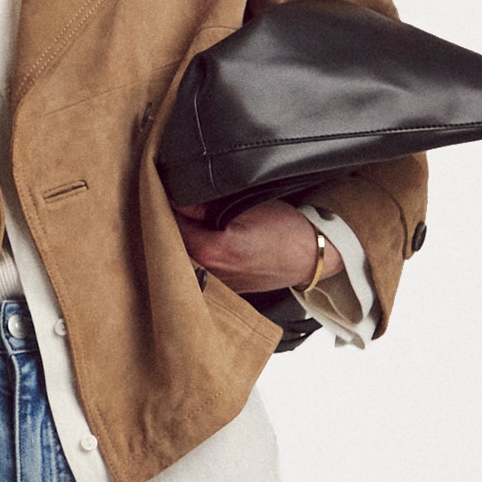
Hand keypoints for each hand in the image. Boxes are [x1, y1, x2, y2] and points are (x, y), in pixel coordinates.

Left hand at [172, 199, 342, 293]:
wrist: (313, 256)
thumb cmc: (287, 231)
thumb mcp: (246, 205)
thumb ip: (207, 204)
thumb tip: (180, 200)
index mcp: (209, 252)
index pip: (170, 224)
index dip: (168, 205)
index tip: (168, 192)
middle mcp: (208, 274)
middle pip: (174, 244)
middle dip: (174, 224)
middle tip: (179, 204)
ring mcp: (216, 285)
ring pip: (187, 257)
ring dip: (186, 240)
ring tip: (195, 221)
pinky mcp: (226, 289)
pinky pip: (201, 269)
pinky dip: (198, 254)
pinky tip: (208, 241)